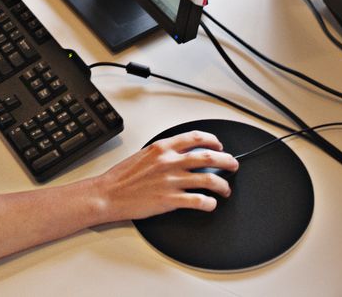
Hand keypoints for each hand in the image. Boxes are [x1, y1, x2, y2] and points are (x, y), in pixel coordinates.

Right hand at [93, 130, 237, 218]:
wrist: (108, 194)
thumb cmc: (121, 177)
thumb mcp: (143, 155)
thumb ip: (162, 153)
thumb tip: (178, 155)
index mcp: (162, 148)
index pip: (195, 138)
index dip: (212, 140)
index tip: (218, 144)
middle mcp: (169, 162)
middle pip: (209, 157)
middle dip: (227, 160)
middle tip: (233, 165)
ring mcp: (171, 181)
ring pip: (209, 179)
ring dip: (223, 185)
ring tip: (226, 189)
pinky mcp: (170, 200)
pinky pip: (199, 201)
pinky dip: (209, 203)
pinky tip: (211, 204)